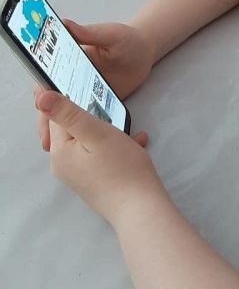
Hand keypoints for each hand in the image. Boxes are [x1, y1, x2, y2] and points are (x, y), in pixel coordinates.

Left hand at [35, 90, 165, 228]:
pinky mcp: (94, 181)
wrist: (140, 207)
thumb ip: (68, 113)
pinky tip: (136, 143)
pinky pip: (99, 154)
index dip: (67, 99)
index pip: (55, 116)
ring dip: (108, 131)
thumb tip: (40, 96)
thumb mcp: (96, 133)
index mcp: (60, 151)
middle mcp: (63, 164)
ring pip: (89, 140)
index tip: (84, 87)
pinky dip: (115, 146)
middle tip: (113, 112)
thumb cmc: (121, 167)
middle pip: (72, 129)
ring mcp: (78, 175)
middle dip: (93, 117)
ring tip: (129, 131)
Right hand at [36, 19, 155, 151]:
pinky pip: (88, 119)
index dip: (43, 88)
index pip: (48, 76)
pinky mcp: (98, 104)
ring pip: (68, 113)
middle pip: (54, 100)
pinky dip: (82, 131)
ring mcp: (85, 93)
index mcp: (69, 61)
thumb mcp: (110, 33)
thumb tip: (65, 24)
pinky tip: (81, 144)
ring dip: (60, 128)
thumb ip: (90, 32)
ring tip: (55, 146)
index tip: (41, 100)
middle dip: (47, 116)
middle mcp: (72, 79)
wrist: (146, 53)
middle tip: (46, 134)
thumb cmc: (126, 39)